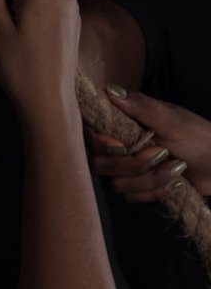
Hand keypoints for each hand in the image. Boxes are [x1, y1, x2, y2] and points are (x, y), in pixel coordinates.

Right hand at [88, 89, 210, 201]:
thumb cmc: (198, 137)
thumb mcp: (171, 120)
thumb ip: (141, 106)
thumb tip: (110, 90)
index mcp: (120, 123)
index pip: (89, 134)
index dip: (101, 143)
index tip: (123, 144)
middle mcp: (117, 145)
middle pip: (99, 164)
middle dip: (135, 165)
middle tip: (163, 154)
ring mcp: (126, 169)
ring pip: (118, 185)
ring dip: (152, 180)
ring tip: (176, 168)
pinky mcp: (137, 188)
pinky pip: (133, 198)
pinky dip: (157, 192)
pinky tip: (175, 183)